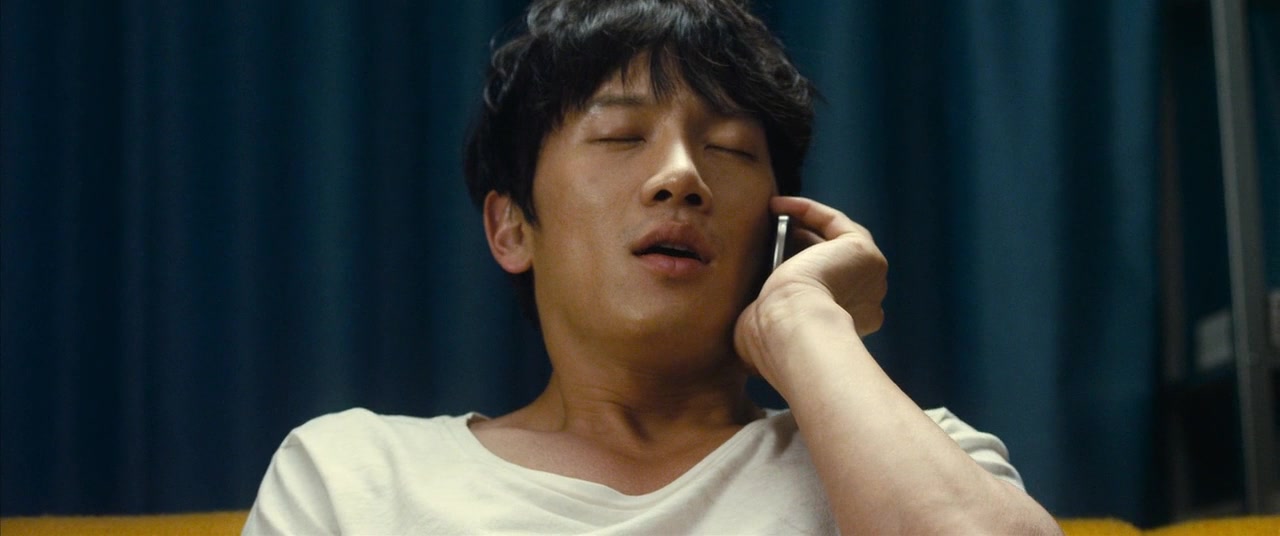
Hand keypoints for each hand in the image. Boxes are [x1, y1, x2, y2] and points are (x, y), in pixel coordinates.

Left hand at [734, 196, 886, 379]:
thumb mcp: (768, 333)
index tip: (771, 261)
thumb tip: (748, 321)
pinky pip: (835, 221)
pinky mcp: (863, 252)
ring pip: (838, 242)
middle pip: (835, 266)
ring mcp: (870, 278)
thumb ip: (767, 323)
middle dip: (805, 248)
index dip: (803, 274)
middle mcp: (866, 304)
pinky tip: (777, 206)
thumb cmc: (774, 340)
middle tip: (773, 237)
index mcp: (848, 327)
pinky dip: (807, 210)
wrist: (791, 330)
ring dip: (807, 226)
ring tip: (774, 217)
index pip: (828, 293)